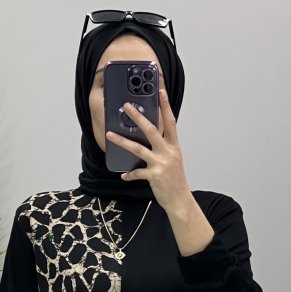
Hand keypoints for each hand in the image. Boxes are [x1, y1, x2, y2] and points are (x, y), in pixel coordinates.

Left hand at [106, 82, 190, 209]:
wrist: (180, 200)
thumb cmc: (175, 179)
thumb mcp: (173, 159)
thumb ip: (163, 147)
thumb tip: (149, 137)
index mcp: (174, 146)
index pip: (170, 121)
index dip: (166, 106)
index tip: (160, 91)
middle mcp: (168, 152)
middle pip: (152, 130)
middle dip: (138, 118)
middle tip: (127, 106)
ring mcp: (161, 163)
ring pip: (139, 149)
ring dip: (122, 141)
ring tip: (110, 135)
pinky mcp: (154, 176)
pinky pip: (137, 172)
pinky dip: (130, 174)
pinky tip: (124, 175)